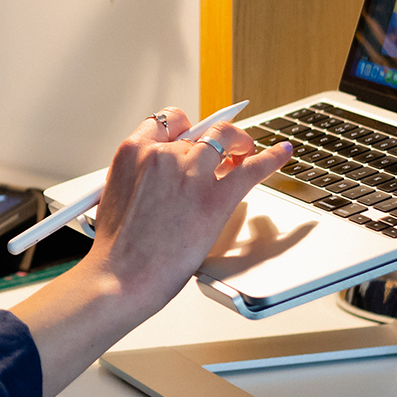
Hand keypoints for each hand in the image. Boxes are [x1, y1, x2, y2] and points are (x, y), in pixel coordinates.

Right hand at [7, 107, 291, 396]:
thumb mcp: (115, 194)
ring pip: (225, 139)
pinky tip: (280, 154)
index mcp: (133, 152)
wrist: (123, 276)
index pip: (167, 120)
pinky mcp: (215, 196)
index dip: (185, 128)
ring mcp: (191, 172)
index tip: (194, 135)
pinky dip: (271, 158)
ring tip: (246, 151)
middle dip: (213, 139)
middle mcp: (163, 154)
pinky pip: (252, 168)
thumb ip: (139, 174)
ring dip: (240, 144)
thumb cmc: (118, 247)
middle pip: (199, 131)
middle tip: (224, 148)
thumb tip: (159, 173)